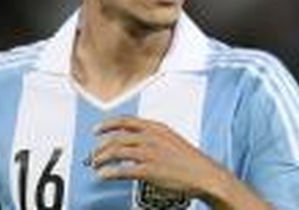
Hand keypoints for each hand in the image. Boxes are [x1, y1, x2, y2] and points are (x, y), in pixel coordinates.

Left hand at [90, 116, 222, 196]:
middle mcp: (150, 137)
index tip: (96, 130)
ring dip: (101, 159)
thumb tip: (133, 139)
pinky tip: (103, 176)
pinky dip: (109, 172)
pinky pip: (122, 170)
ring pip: (115, 152)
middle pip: (116, 138)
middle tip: (94, 154)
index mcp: (155, 127)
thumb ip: (152, 135)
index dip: (107, 124)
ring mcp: (149, 153)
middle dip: (101, 147)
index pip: (125, 121)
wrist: (204, 174)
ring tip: (96, 165)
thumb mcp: (170, 138)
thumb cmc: (188, 159)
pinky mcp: (149, 171)